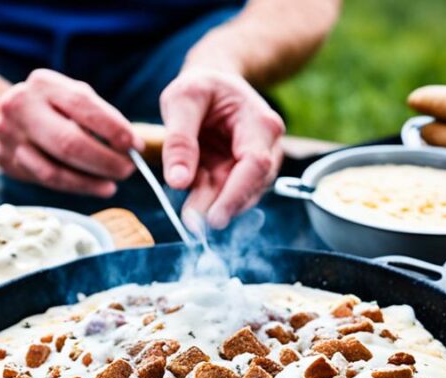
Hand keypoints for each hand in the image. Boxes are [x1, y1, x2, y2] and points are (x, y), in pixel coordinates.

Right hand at [0, 69, 142, 196]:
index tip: (136, 146)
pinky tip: (95, 187)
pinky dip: (75, 187)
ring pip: (54, 170)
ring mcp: (7, 134)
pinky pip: (45, 181)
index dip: (114, 129)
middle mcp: (19, 105)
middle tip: (127, 170)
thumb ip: (99, 117)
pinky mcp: (3, 158)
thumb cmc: (53, 108)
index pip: (84, 107)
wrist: (5, 114)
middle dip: (104, 161)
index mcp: (43, 83)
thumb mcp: (72, 99)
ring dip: (90, 181)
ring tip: (112, 185)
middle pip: (68, 143)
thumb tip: (132, 147)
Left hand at [160, 67, 284, 228]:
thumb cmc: (200, 87)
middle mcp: (267, 146)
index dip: (236, 194)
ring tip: (188, 216)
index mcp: (260, 122)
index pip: (256, 164)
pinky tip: (192, 205)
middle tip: (192, 224)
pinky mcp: (240, 175)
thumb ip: (179, 139)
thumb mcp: (181, 100)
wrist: (212, 85)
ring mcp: (257, 163)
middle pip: (249, 186)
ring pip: (237, 196)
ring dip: (212, 207)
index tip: (213, 218)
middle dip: (220, 208)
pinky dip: (208, 201)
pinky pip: (226, 195)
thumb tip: (178, 182)